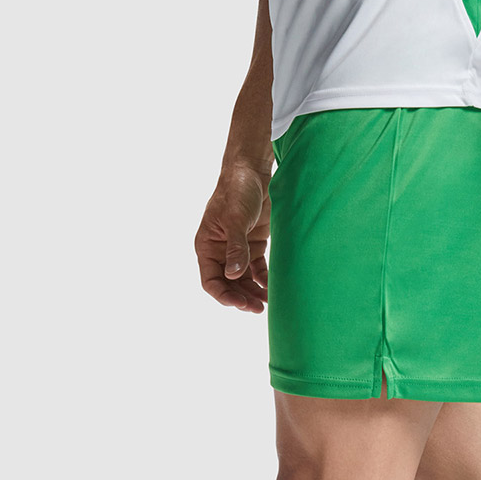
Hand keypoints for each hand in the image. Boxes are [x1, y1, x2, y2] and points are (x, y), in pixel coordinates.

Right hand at [195, 164, 271, 311]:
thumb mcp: (235, 219)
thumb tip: (233, 274)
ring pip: (244, 280)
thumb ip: (235, 247)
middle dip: (242, 298)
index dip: (224, 295)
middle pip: (229, 285)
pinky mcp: (254, 246)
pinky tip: (273, 288)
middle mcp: (220, 252)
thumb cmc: (237, 190)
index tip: (241, 303)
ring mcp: (238, 250)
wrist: (253, 171)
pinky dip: (264, 281)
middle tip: (258, 308)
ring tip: (267, 303)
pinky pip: (257, 270)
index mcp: (207, 246)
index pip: (211, 281)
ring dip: (254, 292)